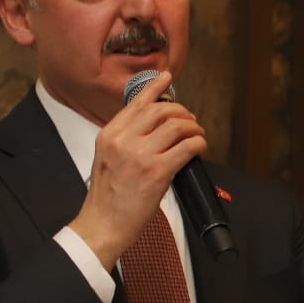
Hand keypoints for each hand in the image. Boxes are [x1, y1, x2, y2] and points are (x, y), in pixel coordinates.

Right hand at [68, 71, 206, 267]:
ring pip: (176, 126)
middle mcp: (123, 141)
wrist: (102, 225)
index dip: (155, 87)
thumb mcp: (106, 159)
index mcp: (109, 135)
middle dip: (181, 112)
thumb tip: (151, 129)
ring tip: (197, 135)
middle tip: (190, 121)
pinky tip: (201, 147)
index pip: (136, 103)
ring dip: (193, 128)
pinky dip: (199, 144)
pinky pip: (187, 147)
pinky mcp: (157, 172)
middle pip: (160, 110)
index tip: (167, 77)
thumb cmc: (106, 198)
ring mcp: (140, 155)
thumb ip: (123, 140)